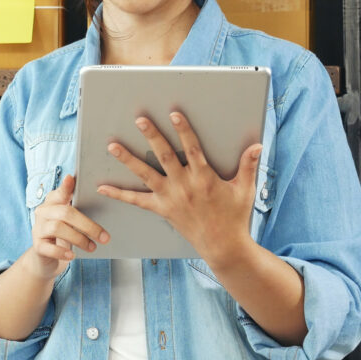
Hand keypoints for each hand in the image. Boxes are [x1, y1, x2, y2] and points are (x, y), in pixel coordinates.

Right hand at [23, 175, 109, 280]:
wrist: (46, 258)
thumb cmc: (64, 235)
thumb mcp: (72, 222)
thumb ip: (80, 211)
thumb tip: (101, 203)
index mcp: (53, 203)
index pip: (59, 192)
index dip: (65, 186)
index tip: (71, 178)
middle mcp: (43, 212)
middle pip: (65, 212)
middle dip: (87, 225)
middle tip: (104, 237)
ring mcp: (38, 228)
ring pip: (57, 228)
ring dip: (78, 239)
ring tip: (92, 247)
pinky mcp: (37, 245)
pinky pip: (48, 247)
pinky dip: (62, 251)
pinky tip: (72, 256)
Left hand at [96, 112, 261, 265]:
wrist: (223, 246)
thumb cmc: (235, 217)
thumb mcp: (244, 190)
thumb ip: (248, 166)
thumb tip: (257, 145)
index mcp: (205, 178)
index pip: (192, 148)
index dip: (183, 130)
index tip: (174, 113)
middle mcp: (184, 186)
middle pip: (165, 156)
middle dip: (152, 136)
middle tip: (140, 120)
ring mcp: (170, 198)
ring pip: (146, 175)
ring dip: (128, 160)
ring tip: (112, 146)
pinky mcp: (162, 210)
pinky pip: (136, 201)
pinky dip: (119, 194)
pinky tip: (103, 187)